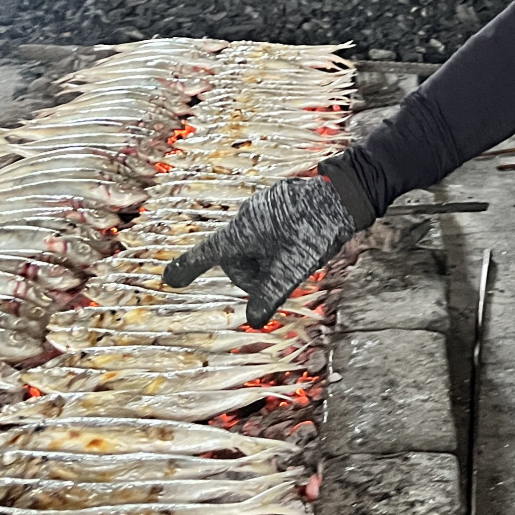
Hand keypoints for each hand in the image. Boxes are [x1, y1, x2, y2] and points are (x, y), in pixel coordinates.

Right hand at [162, 177, 356, 327]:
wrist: (345, 193)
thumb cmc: (318, 229)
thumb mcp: (293, 268)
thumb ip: (270, 295)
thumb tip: (252, 321)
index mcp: (244, 231)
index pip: (209, 254)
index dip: (189, 268)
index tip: (169, 279)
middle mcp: (247, 216)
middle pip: (234, 256)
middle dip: (252, 274)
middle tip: (282, 278)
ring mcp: (262, 208)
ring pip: (252, 246)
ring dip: (266, 261)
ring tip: (296, 258)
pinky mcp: (276, 205)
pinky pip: (265, 232)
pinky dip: (275, 247)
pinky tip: (300, 244)